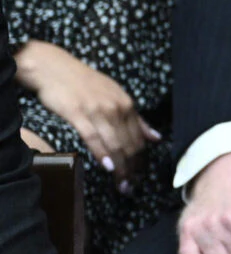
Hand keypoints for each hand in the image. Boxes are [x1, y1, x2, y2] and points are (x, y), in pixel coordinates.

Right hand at [16, 40, 159, 189]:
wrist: (52, 67)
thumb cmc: (82, 83)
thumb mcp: (114, 95)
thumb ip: (135, 118)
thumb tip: (156, 138)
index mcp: (127, 104)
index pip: (140, 138)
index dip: (141, 160)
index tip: (139, 176)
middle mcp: (117, 108)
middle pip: (130, 144)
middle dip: (133, 168)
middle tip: (131, 186)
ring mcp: (98, 111)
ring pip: (115, 144)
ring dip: (121, 167)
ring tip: (122, 184)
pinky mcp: (79, 114)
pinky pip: (94, 138)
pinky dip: (103, 154)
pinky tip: (108, 167)